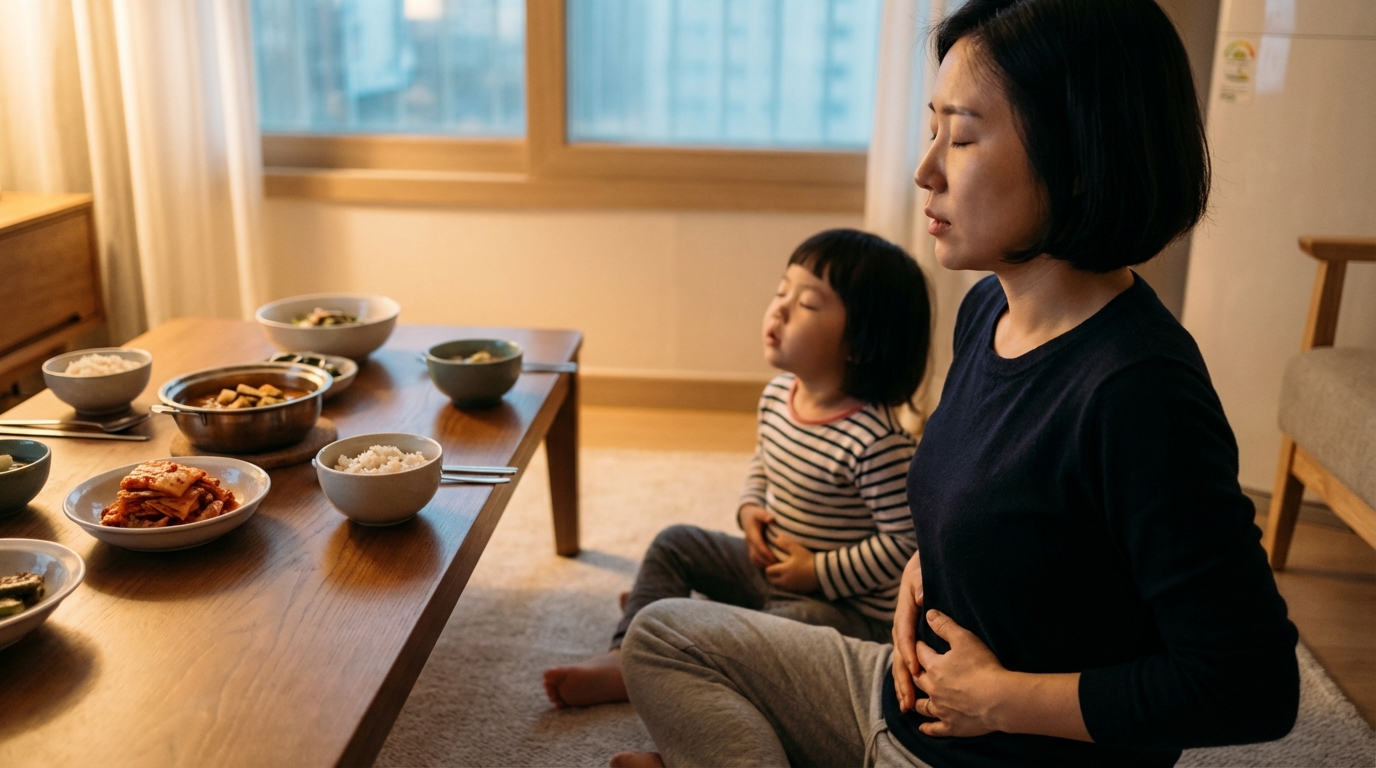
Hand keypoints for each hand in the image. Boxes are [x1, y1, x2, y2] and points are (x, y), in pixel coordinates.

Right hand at [738, 504, 776, 566]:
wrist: (746, 517)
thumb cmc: (756, 514)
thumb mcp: (759, 512)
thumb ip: (765, 515)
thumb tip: (771, 519)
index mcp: (752, 533)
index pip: (758, 545)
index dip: (766, 553)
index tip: (774, 559)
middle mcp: (749, 542)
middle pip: (756, 555)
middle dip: (767, 561)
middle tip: (779, 567)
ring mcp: (749, 547)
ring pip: (754, 559)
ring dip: (764, 564)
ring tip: (776, 568)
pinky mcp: (751, 549)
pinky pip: (754, 559)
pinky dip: (762, 564)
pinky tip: (771, 567)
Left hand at [763, 530, 818, 592]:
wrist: (823, 573)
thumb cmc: (809, 560)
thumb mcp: (797, 550)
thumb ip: (786, 543)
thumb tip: (777, 537)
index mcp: (783, 570)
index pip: (768, 571)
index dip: (769, 567)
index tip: (772, 563)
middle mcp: (785, 580)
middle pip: (772, 580)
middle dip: (772, 575)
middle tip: (776, 569)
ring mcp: (791, 587)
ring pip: (779, 586)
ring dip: (779, 581)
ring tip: (783, 574)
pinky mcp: (798, 591)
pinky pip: (788, 590)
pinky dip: (787, 586)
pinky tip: (792, 579)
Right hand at [891, 550, 923, 711]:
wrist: (926, 554)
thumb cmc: (928, 562)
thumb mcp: (923, 568)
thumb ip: (922, 582)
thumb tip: (922, 598)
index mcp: (905, 605)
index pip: (904, 633)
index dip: (909, 653)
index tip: (916, 671)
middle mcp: (902, 619)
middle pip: (899, 652)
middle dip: (902, 678)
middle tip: (907, 702)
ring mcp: (906, 626)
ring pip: (900, 658)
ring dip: (902, 682)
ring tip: (906, 706)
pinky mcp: (913, 631)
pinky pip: (908, 656)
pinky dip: (908, 674)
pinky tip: (911, 692)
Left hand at [911, 609, 1006, 737]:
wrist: (998, 699)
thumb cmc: (983, 666)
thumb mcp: (964, 639)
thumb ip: (944, 625)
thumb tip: (927, 613)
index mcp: (934, 666)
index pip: (920, 653)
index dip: (920, 646)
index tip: (919, 643)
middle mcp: (933, 688)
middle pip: (918, 679)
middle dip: (915, 672)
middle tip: (914, 670)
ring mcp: (941, 709)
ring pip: (923, 705)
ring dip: (917, 701)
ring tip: (912, 700)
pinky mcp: (952, 725)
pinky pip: (935, 728)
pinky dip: (927, 728)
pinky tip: (922, 728)